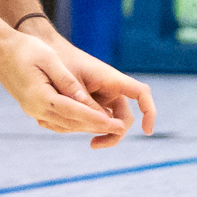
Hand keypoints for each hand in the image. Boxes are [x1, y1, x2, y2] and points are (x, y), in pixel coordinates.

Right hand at [0, 32, 135, 141]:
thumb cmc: (25, 49)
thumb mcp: (49, 59)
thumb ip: (67, 81)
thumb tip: (85, 101)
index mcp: (40, 97)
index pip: (74, 112)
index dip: (96, 119)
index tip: (115, 124)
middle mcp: (36, 109)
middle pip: (71, 122)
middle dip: (96, 126)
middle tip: (120, 128)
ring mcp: (33, 111)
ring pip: (64, 125)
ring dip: (86, 127)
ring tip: (108, 126)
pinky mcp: (32, 109)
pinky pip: (56, 122)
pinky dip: (73, 123)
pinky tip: (86, 121)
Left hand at [29, 25, 156, 146]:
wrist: (47, 51)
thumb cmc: (60, 62)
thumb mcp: (71, 84)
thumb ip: (86, 103)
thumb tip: (102, 126)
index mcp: (112, 79)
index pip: (141, 93)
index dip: (149, 112)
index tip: (147, 132)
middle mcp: (112, 89)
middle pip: (124, 117)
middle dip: (114, 133)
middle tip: (93, 145)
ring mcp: (103, 96)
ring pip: (110, 121)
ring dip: (101, 133)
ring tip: (86, 142)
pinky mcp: (93, 102)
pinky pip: (98, 119)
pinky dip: (90, 127)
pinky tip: (71, 127)